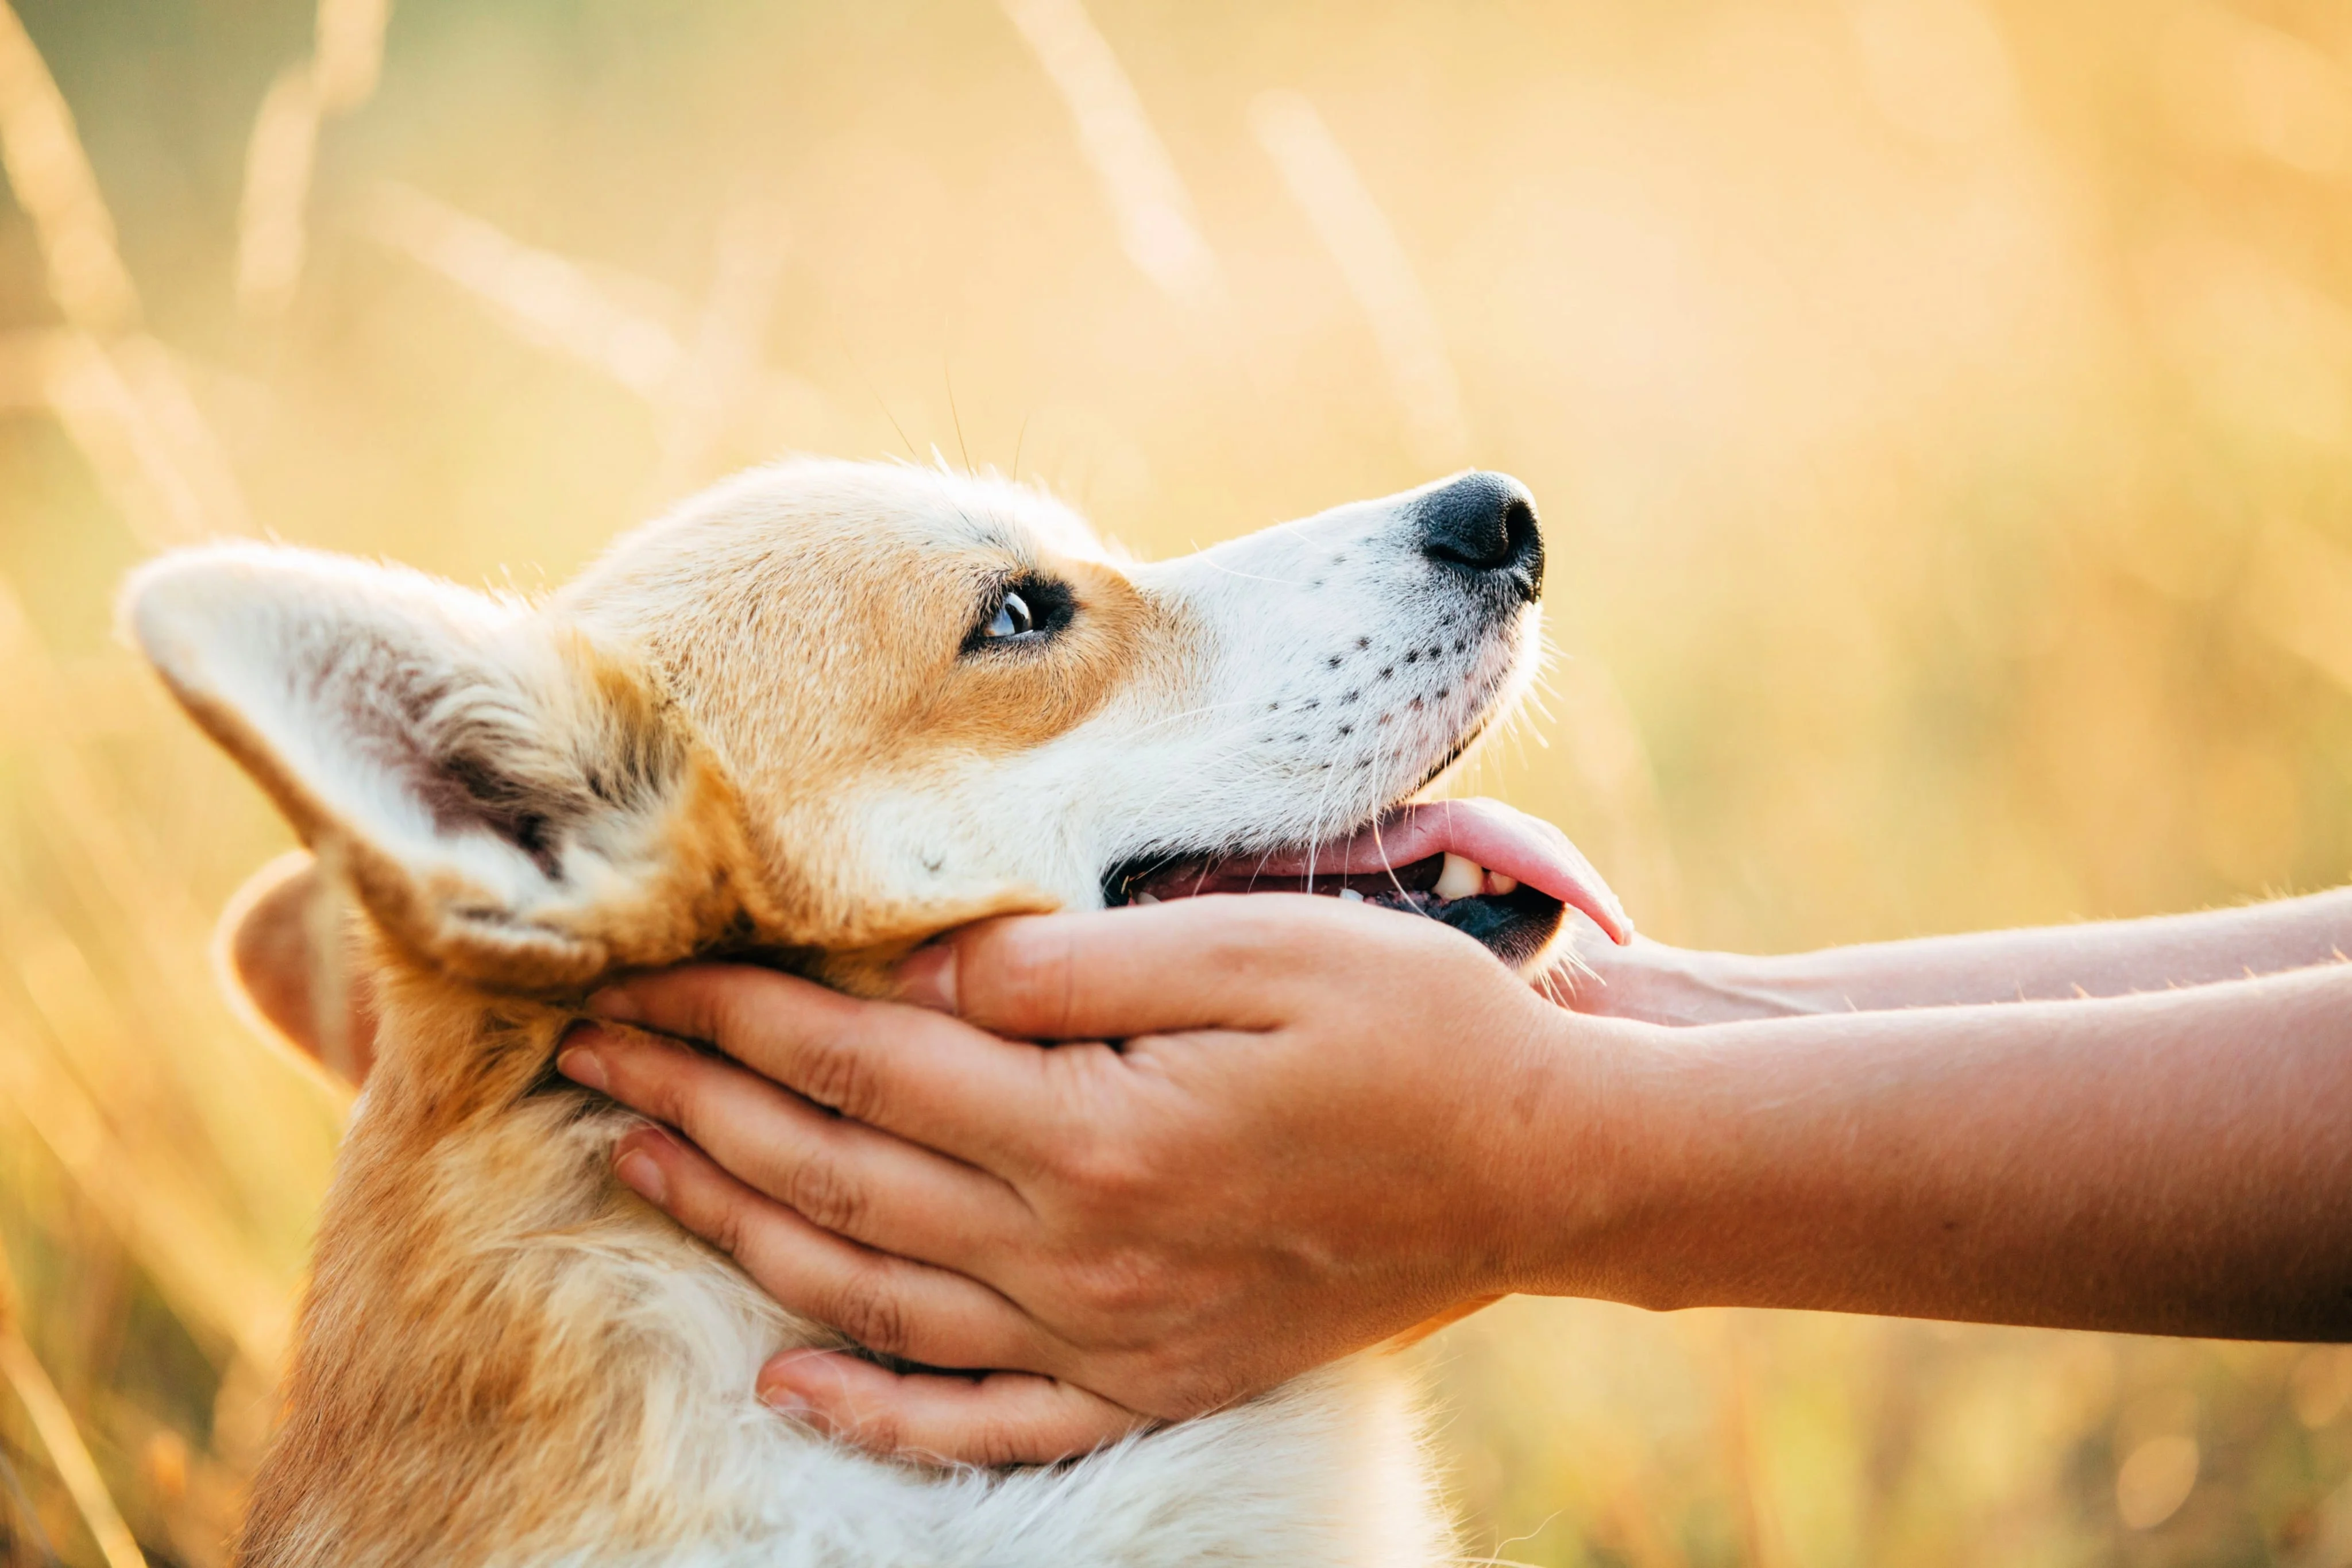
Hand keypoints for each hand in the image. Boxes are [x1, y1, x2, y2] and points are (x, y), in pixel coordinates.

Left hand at [556, 894, 1617, 1465]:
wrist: (1544, 1166)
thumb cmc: (1412, 1029)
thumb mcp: (1255, 948)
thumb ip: (1072, 962)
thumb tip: (921, 962)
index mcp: (1090, 1128)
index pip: (857, 1060)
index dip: (735, 1015)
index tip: (638, 973)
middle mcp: (1074, 1250)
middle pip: (835, 1175)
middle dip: (696, 1108)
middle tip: (585, 1059)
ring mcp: (1107, 1333)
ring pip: (872, 1293)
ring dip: (739, 1230)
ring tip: (637, 1171)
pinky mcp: (1150, 1376)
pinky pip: (981, 1419)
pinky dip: (876, 1405)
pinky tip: (790, 1378)